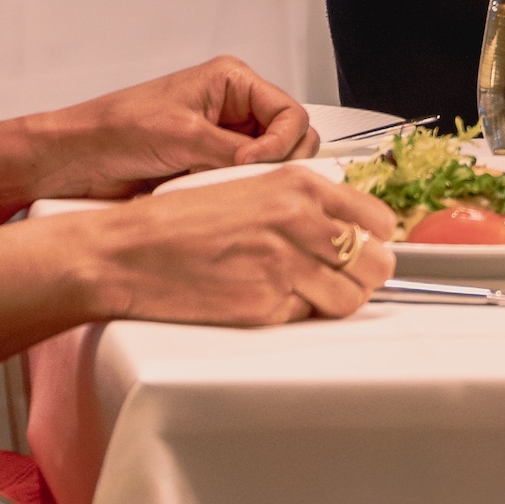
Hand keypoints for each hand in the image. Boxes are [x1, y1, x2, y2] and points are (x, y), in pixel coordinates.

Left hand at [33, 57, 323, 200]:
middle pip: (290, 139)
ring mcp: (224, 139)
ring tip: (214, 183)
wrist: (74, 160)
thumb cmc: (113, 131)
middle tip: (240, 177)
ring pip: (269, 165)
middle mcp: (234, 108)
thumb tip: (271, 168)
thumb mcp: (181, 135)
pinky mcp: (211, 166)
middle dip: (272, 162)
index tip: (252, 163)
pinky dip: (233, 191)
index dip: (281, 143)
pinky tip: (204, 191)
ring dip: (250, 179)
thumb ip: (233, 151)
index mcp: (232, 81)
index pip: (291, 113)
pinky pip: (242, 183)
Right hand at [45, 164, 398, 329]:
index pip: (377, 219)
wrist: (127, 252)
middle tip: (339, 276)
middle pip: (377, 263)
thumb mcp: (248, 188)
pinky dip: (293, 314)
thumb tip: (345, 228)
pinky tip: (263, 298)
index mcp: (298, 185)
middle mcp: (299, 222)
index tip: (365, 248)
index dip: (374, 239)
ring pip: (351, 298)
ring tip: (302, 292)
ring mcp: (286, 266)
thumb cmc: (178, 221)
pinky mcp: (266, 306)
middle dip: (362, 274)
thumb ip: (301, 204)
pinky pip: (306, 318)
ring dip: (334, 300)